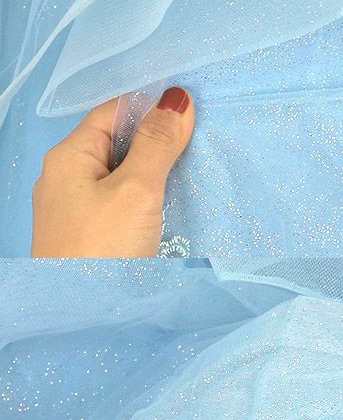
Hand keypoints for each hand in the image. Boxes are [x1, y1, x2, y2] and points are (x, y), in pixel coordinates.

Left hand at [32, 88, 194, 257]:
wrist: (80, 320)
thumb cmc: (102, 251)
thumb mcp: (137, 189)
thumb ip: (157, 143)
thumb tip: (177, 99)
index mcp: (69, 156)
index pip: (114, 112)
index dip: (152, 108)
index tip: (194, 113)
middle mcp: (67, 178)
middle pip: (118, 143)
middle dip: (157, 141)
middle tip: (199, 145)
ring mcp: (76, 209)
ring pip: (121, 175)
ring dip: (154, 173)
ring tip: (190, 174)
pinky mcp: (89, 236)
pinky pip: (120, 202)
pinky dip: (146, 199)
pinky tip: (169, 207)